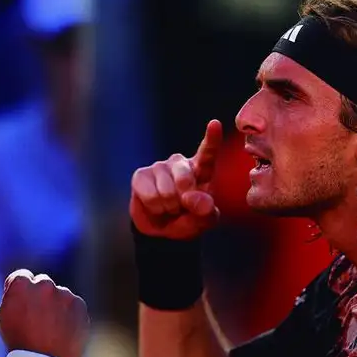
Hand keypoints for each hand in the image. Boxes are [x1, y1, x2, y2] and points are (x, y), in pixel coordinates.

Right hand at [0, 270, 88, 356]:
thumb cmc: (18, 342)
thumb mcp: (3, 317)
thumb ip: (12, 298)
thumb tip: (20, 290)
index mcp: (21, 284)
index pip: (21, 277)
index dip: (21, 291)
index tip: (23, 303)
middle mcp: (44, 284)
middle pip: (42, 284)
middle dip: (40, 296)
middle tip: (38, 318)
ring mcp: (64, 294)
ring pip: (60, 295)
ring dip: (56, 305)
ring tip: (51, 329)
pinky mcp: (79, 305)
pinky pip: (73, 305)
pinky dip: (70, 315)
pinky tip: (63, 331)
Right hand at [130, 119, 222, 239]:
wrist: (162, 231)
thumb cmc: (188, 220)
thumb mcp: (204, 221)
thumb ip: (205, 211)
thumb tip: (191, 197)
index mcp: (201, 170)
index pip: (208, 153)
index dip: (212, 139)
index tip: (215, 124)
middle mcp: (179, 163)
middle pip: (184, 178)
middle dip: (183, 199)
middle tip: (181, 208)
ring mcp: (159, 167)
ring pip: (166, 191)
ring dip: (168, 207)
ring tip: (168, 208)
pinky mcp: (141, 175)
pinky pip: (150, 196)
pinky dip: (155, 208)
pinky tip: (155, 207)